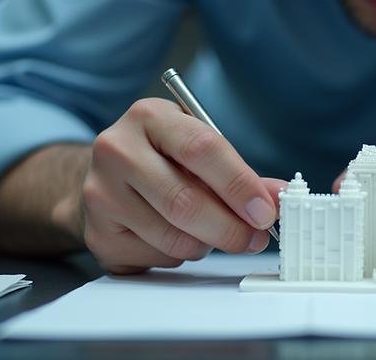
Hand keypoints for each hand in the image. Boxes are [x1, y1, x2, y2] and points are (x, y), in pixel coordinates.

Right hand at [75, 98, 285, 273]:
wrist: (106, 176)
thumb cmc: (162, 158)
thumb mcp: (198, 148)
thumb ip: (239, 172)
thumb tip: (277, 197)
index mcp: (149, 116)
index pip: (202, 149)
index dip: (240, 184)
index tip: (266, 211)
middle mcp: (116, 150)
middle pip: (185, 202)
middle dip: (231, 228)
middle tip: (256, 238)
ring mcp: (101, 194)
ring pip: (174, 237)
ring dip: (206, 244)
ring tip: (211, 231)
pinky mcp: (98, 234)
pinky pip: (157, 258)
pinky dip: (180, 255)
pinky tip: (175, 235)